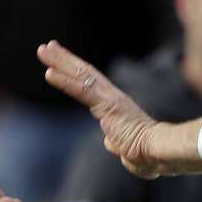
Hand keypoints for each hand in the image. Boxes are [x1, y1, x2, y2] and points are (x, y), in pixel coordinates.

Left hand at [37, 40, 166, 178]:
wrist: (159, 152)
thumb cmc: (149, 155)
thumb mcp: (127, 148)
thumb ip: (116, 143)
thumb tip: (109, 143)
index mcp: (117, 106)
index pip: (92, 85)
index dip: (76, 72)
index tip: (60, 62)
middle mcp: (113, 97)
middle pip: (85, 73)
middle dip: (64, 59)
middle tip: (46, 46)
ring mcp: (110, 99)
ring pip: (81, 76)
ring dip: (60, 62)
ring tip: (43, 50)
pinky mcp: (107, 105)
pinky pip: (81, 91)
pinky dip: (64, 81)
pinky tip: (48, 72)